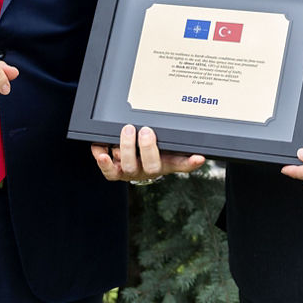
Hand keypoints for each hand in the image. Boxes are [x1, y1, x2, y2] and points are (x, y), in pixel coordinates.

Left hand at [91, 124, 205, 182]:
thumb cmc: (155, 157)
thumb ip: (185, 158)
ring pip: (127, 166)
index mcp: (164, 165)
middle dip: (147, 147)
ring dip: (126, 148)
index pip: (180, 165)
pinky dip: (102, 160)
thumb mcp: (171, 156)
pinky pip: (108, 171)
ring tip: (127, 131)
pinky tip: (100, 149)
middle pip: (149, 165)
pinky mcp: (114, 171)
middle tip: (146, 131)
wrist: (136, 164)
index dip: (188, 163)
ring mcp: (130, 171)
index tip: (197, 156)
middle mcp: (147, 171)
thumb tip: (201, 158)